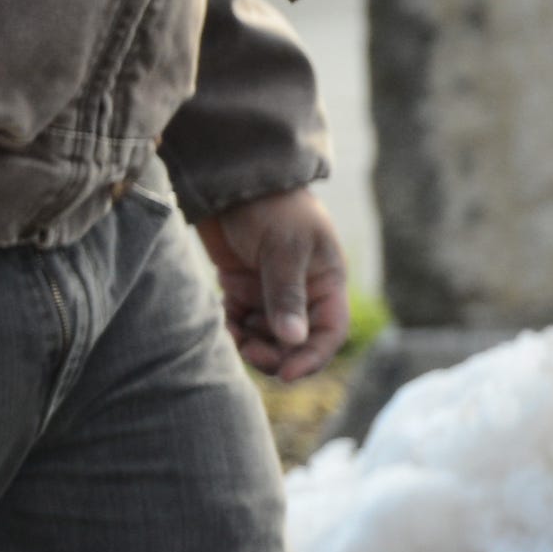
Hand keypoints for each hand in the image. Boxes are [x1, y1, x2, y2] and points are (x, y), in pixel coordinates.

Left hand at [198, 188, 349, 382]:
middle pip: (295, 340)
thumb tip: (293, 340)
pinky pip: (240, 319)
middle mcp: (301, 290)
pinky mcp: (240, 284)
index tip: (286, 374)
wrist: (228, 177)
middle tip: (249, 352)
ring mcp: (269, 288)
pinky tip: (223, 321)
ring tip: (232, 333)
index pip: (329, 332)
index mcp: (326, 282)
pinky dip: (233, 327)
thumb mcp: (284, 249)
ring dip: (251, 342)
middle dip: (275, 353)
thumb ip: (286, 294)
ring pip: (266, 335)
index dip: (312, 357)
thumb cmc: (269, 206)